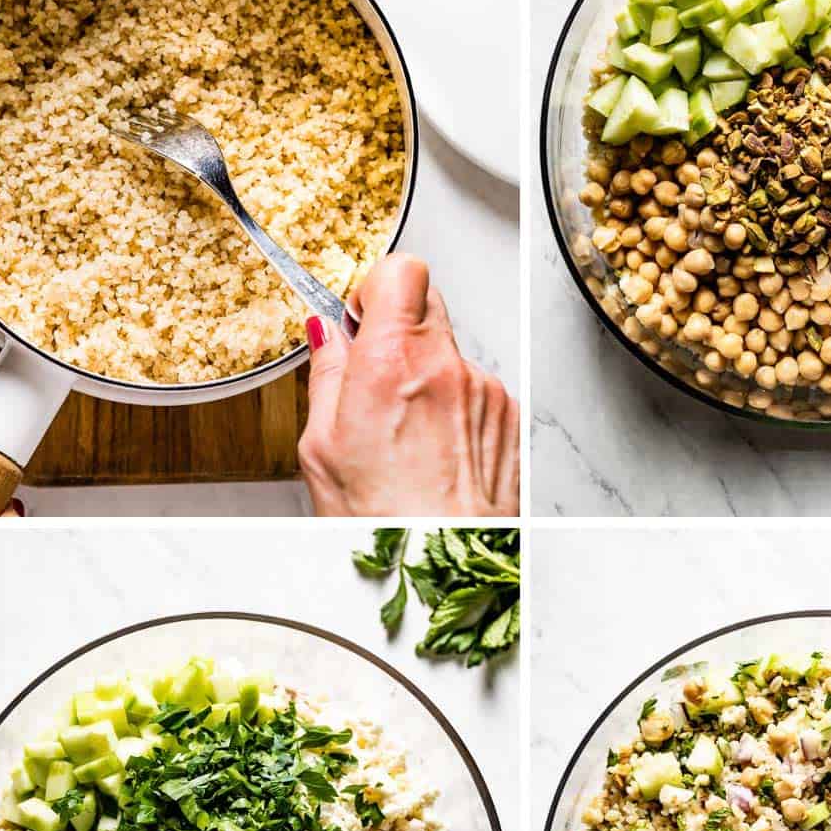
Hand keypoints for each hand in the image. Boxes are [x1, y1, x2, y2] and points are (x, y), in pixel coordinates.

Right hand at [298, 254, 518, 516]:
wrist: (447, 559)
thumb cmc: (384, 519)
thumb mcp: (322, 446)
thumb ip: (327, 375)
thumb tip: (325, 335)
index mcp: (392, 361)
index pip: (400, 270)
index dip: (376, 287)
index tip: (360, 317)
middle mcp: (446, 367)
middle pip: (427, 304)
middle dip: (398, 326)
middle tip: (375, 371)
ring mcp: (485, 390)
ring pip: (450, 353)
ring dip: (427, 375)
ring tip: (404, 435)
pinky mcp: (508, 415)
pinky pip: (476, 390)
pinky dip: (455, 408)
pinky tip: (434, 451)